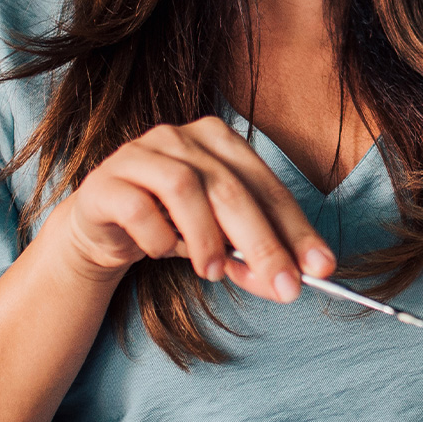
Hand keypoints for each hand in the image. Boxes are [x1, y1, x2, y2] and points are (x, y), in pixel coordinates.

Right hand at [47, 116, 335, 301]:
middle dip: (263, 241)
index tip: (321, 267)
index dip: (296, 228)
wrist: (102, 229)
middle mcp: (181, 136)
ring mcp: (140, 152)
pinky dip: (158, 236)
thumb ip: (253, 258)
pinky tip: (162, 251)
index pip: (267, 186)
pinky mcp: (105, 181)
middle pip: (230, 187)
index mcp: (219, 139)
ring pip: (185, 187)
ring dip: (206, 238)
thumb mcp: (220, 242)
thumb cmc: (171, 225)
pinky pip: (137, 206)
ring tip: (213, 273)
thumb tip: (292, 283)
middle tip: (284, 285)